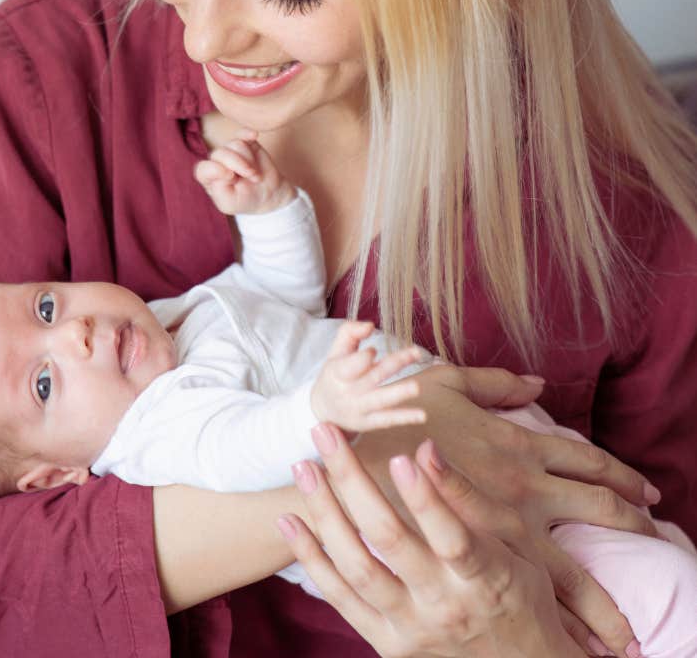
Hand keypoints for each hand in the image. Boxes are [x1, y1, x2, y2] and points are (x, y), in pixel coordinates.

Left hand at [194, 129, 295, 214]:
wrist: (266, 196)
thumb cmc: (244, 201)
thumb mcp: (229, 203)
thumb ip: (219, 189)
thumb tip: (222, 168)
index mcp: (208, 177)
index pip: (203, 168)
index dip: (216, 170)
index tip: (232, 178)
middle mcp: (217, 161)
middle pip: (221, 153)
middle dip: (240, 165)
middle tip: (252, 177)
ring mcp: (231, 151)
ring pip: (236, 145)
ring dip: (249, 160)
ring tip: (255, 174)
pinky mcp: (245, 143)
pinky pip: (243, 133)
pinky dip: (247, 133)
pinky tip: (254, 136)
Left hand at [280, 427, 585, 657]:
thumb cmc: (520, 592)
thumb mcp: (514, 544)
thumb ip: (469, 499)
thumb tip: (426, 448)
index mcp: (486, 579)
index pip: (453, 538)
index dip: (425, 498)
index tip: (398, 454)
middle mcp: (445, 607)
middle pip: (390, 541)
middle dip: (353, 481)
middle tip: (326, 433)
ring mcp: (411, 629)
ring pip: (357, 568)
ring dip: (324, 513)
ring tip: (303, 467)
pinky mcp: (387, 644)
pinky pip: (340, 599)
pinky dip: (312, 559)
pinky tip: (290, 521)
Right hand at [310, 320, 425, 431]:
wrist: (323, 410)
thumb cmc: (335, 375)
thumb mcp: (336, 351)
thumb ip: (350, 332)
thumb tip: (370, 325)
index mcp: (337, 372)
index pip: (351, 365)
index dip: (364, 358)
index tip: (373, 351)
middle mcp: (348, 391)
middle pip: (374, 376)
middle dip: (395, 363)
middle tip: (415, 352)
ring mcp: (359, 409)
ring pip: (381, 400)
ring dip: (399, 393)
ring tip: (416, 387)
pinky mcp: (369, 422)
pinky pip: (387, 420)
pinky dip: (404, 418)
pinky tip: (422, 415)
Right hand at [355, 366, 653, 656]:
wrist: (353, 452)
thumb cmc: (399, 412)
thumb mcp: (446, 382)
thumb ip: (494, 382)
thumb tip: (537, 382)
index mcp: (519, 442)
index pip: (592, 461)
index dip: (626, 477)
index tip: (651, 496)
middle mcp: (525, 487)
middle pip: (602, 512)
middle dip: (638, 531)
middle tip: (660, 543)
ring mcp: (506, 528)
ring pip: (575, 572)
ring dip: (604, 603)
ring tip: (626, 635)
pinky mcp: (479, 558)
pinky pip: (527, 595)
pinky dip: (554, 620)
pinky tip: (566, 641)